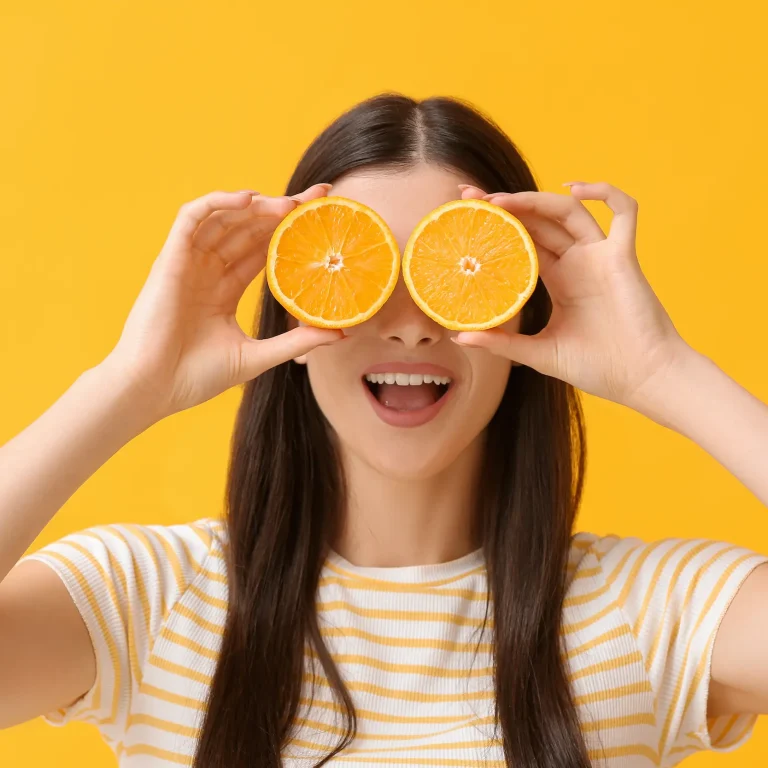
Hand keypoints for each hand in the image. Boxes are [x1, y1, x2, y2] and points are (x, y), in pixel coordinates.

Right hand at [100, 184, 342, 420]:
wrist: (154, 388)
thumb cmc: (196, 377)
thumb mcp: (258, 356)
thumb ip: (296, 342)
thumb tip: (339, 334)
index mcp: (223, 291)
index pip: (261, 251)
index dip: (287, 233)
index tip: (318, 220)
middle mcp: (207, 271)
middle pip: (247, 229)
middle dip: (280, 211)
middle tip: (315, 199)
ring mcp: (188, 263)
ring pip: (224, 219)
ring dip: (257, 206)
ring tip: (290, 203)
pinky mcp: (170, 259)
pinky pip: (191, 218)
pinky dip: (217, 203)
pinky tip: (249, 199)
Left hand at [454, 182, 690, 407]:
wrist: (642, 379)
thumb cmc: (596, 367)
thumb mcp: (538, 353)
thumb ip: (501, 342)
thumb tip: (459, 338)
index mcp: (558, 280)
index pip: (522, 242)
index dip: (497, 226)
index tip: (465, 214)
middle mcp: (577, 262)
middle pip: (538, 221)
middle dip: (505, 205)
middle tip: (468, 195)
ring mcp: (600, 256)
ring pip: (568, 212)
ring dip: (535, 200)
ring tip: (499, 199)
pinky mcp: (623, 257)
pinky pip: (624, 213)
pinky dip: (606, 192)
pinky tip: (575, 189)